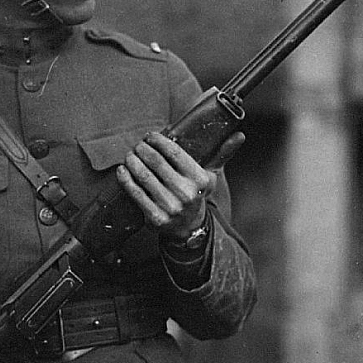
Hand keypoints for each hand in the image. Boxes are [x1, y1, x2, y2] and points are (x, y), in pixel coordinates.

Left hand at [116, 131, 243, 239]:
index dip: (159, 141)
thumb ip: (222, 153)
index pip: (175, 153)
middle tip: (137, 145)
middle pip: (157, 163)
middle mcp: (186, 193)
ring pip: (144, 177)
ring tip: (130, 155)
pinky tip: (123, 170)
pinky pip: (136, 194)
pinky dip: (126, 179)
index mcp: (200, 180)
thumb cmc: (197, 194)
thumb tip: (240, 135)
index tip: (150, 135)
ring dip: (132, 161)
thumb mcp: (211, 175)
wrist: (189, 227)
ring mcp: (170, 207)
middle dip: (143, 150)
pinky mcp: (155, 218)